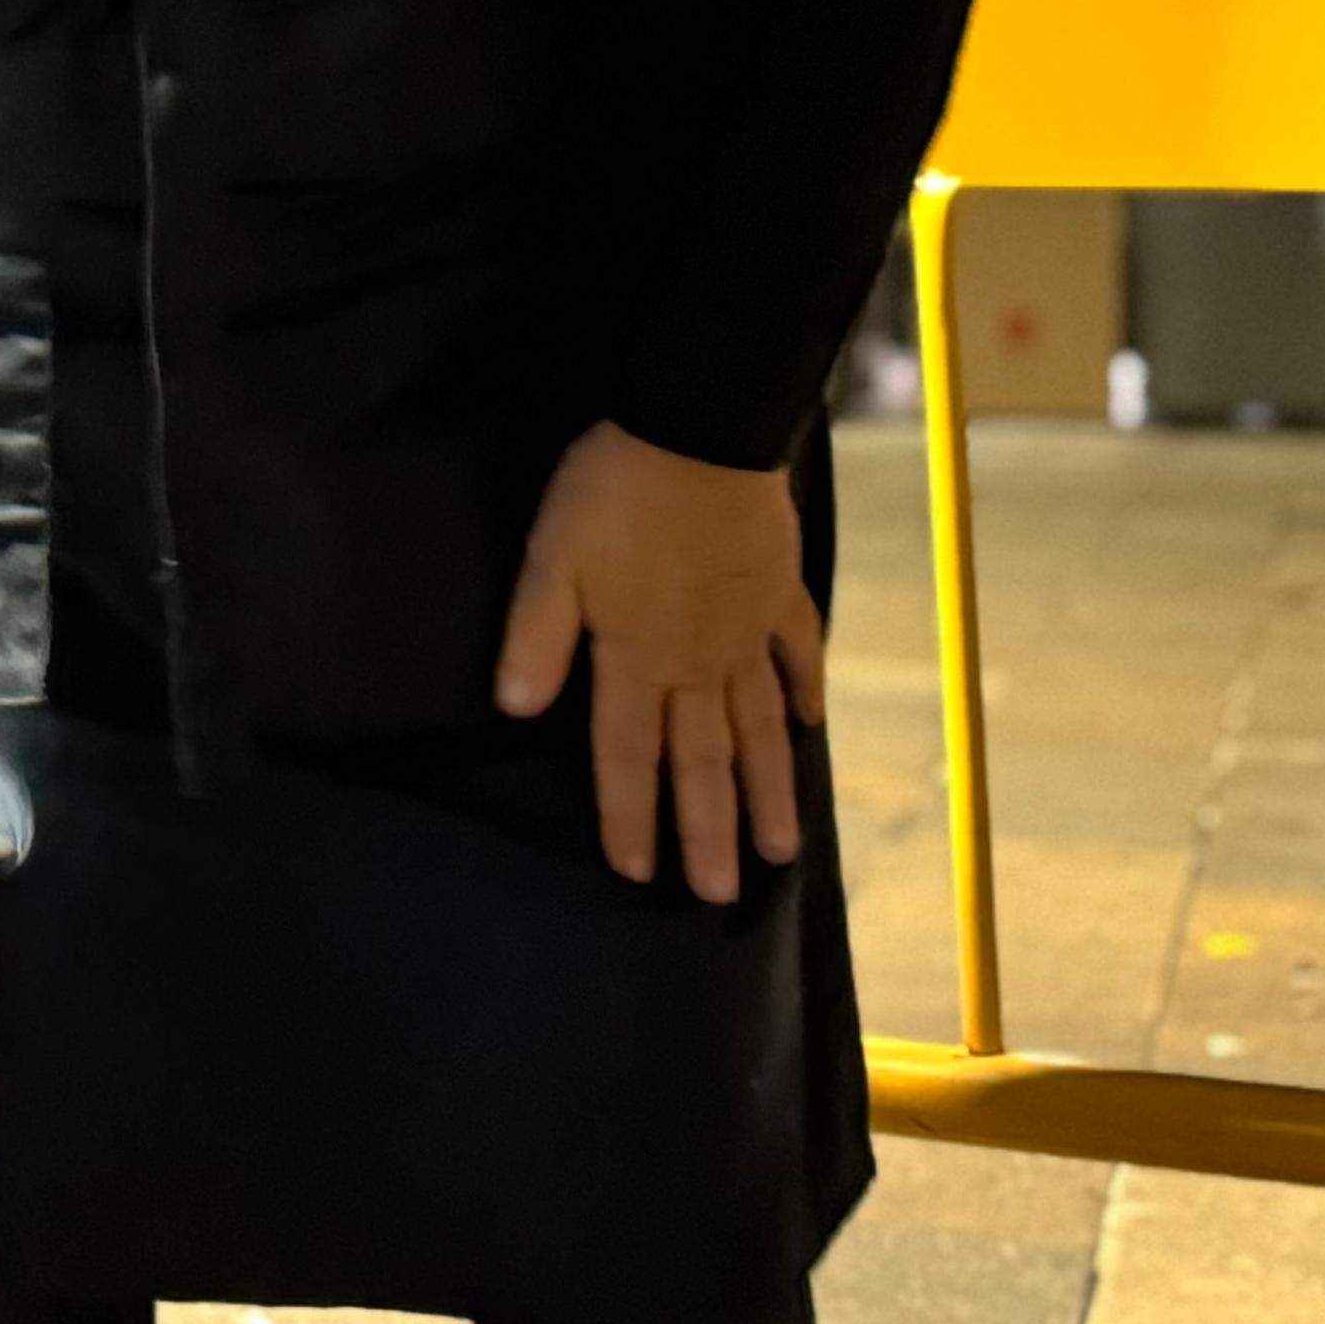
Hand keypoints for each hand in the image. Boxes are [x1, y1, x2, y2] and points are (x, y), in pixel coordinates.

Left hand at [491, 421, 824, 901]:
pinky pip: (798, 653)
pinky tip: (812, 727)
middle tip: (723, 896)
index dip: (630, 815)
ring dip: (769, 790)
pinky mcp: (780, 590)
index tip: (639, 873)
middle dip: (708, 832)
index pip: (628, 755)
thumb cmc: (613, 492)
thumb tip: (512, 711)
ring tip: (781, 849)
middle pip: (703, 760)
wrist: (700, 427)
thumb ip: (534, 638)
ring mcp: (748, 630)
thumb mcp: (551, 561)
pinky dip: (806, 693)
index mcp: (635, 658)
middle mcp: (698, 660)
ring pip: (761, 727)